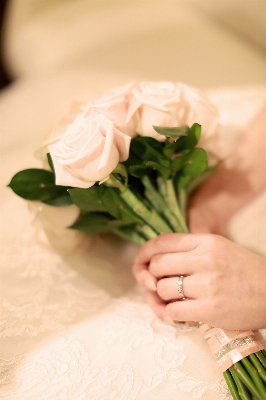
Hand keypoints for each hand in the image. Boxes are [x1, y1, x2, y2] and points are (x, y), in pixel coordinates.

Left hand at [132, 233, 265, 329]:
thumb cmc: (245, 272)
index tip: (141, 263)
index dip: (145, 253)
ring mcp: (207, 284)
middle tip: (157, 286)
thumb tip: (155, 261)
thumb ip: (190, 250)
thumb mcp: (220, 249)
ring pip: (161, 288)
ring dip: (162, 297)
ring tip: (174, 300)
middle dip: (151, 277)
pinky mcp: (209, 309)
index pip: (162, 242)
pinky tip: (182, 313)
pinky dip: (170, 313)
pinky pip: (172, 310)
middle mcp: (205, 259)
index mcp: (206, 242)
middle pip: (157, 265)